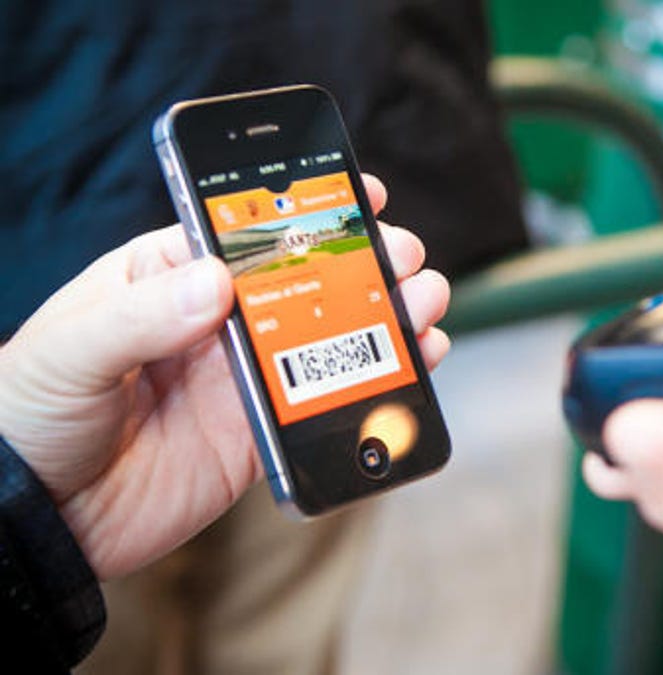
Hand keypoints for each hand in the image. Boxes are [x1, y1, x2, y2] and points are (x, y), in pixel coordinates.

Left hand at [0, 175, 450, 579]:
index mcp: (167, 277)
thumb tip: (217, 282)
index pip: (245, 230)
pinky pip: (329, 403)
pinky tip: (414, 364)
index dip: (304, 206)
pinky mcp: (262, 434)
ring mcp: (244, 377)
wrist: (37, 522)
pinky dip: (379, 383)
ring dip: (385, 315)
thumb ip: (140, 316)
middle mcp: (216, 321)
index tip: (357, 192)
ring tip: (422, 303)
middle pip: (307, 278)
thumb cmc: (26, 413)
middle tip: (400, 256)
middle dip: (364, 260)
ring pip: (332, 336)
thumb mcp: (69, 349)